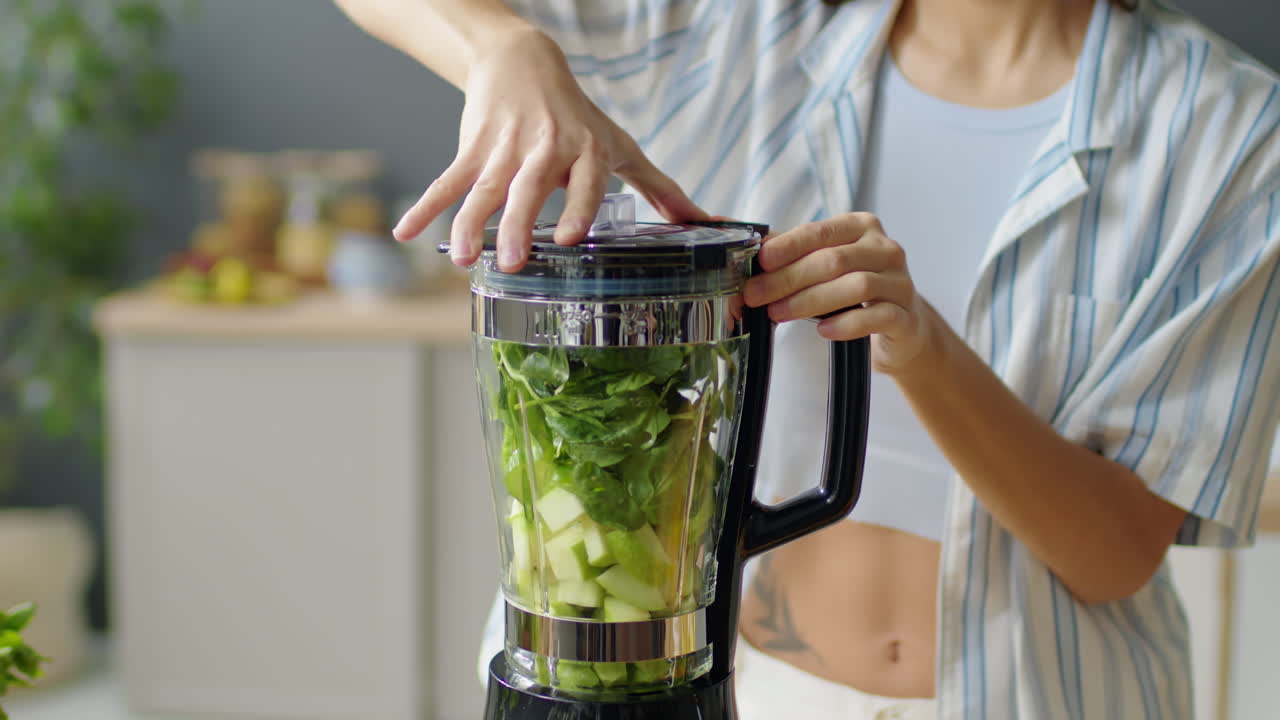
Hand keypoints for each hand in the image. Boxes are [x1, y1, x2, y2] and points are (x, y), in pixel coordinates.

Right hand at [393, 28, 705, 270]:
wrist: (523, 61)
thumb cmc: (579, 116)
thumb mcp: (621, 145)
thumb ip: (660, 188)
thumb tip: (706, 222)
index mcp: (587, 150)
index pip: (586, 181)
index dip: (578, 207)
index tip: (572, 240)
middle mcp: (546, 147)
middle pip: (528, 189)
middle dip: (518, 225)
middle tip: (511, 263)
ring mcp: (505, 146)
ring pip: (485, 187)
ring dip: (470, 222)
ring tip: (462, 259)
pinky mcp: (473, 145)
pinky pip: (448, 178)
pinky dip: (427, 206)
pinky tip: (406, 232)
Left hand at [742, 213, 937, 374]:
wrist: (901, 325)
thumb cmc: (856, 288)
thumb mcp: (826, 262)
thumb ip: (792, 251)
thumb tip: (747, 241)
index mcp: (862, 227)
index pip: (820, 232)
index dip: (788, 246)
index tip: (761, 261)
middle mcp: (885, 250)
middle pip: (834, 260)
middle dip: (789, 279)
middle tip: (756, 295)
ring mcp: (900, 282)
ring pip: (856, 285)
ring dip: (810, 300)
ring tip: (779, 313)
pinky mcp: (905, 315)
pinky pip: (876, 316)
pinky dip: (846, 324)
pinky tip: (823, 330)